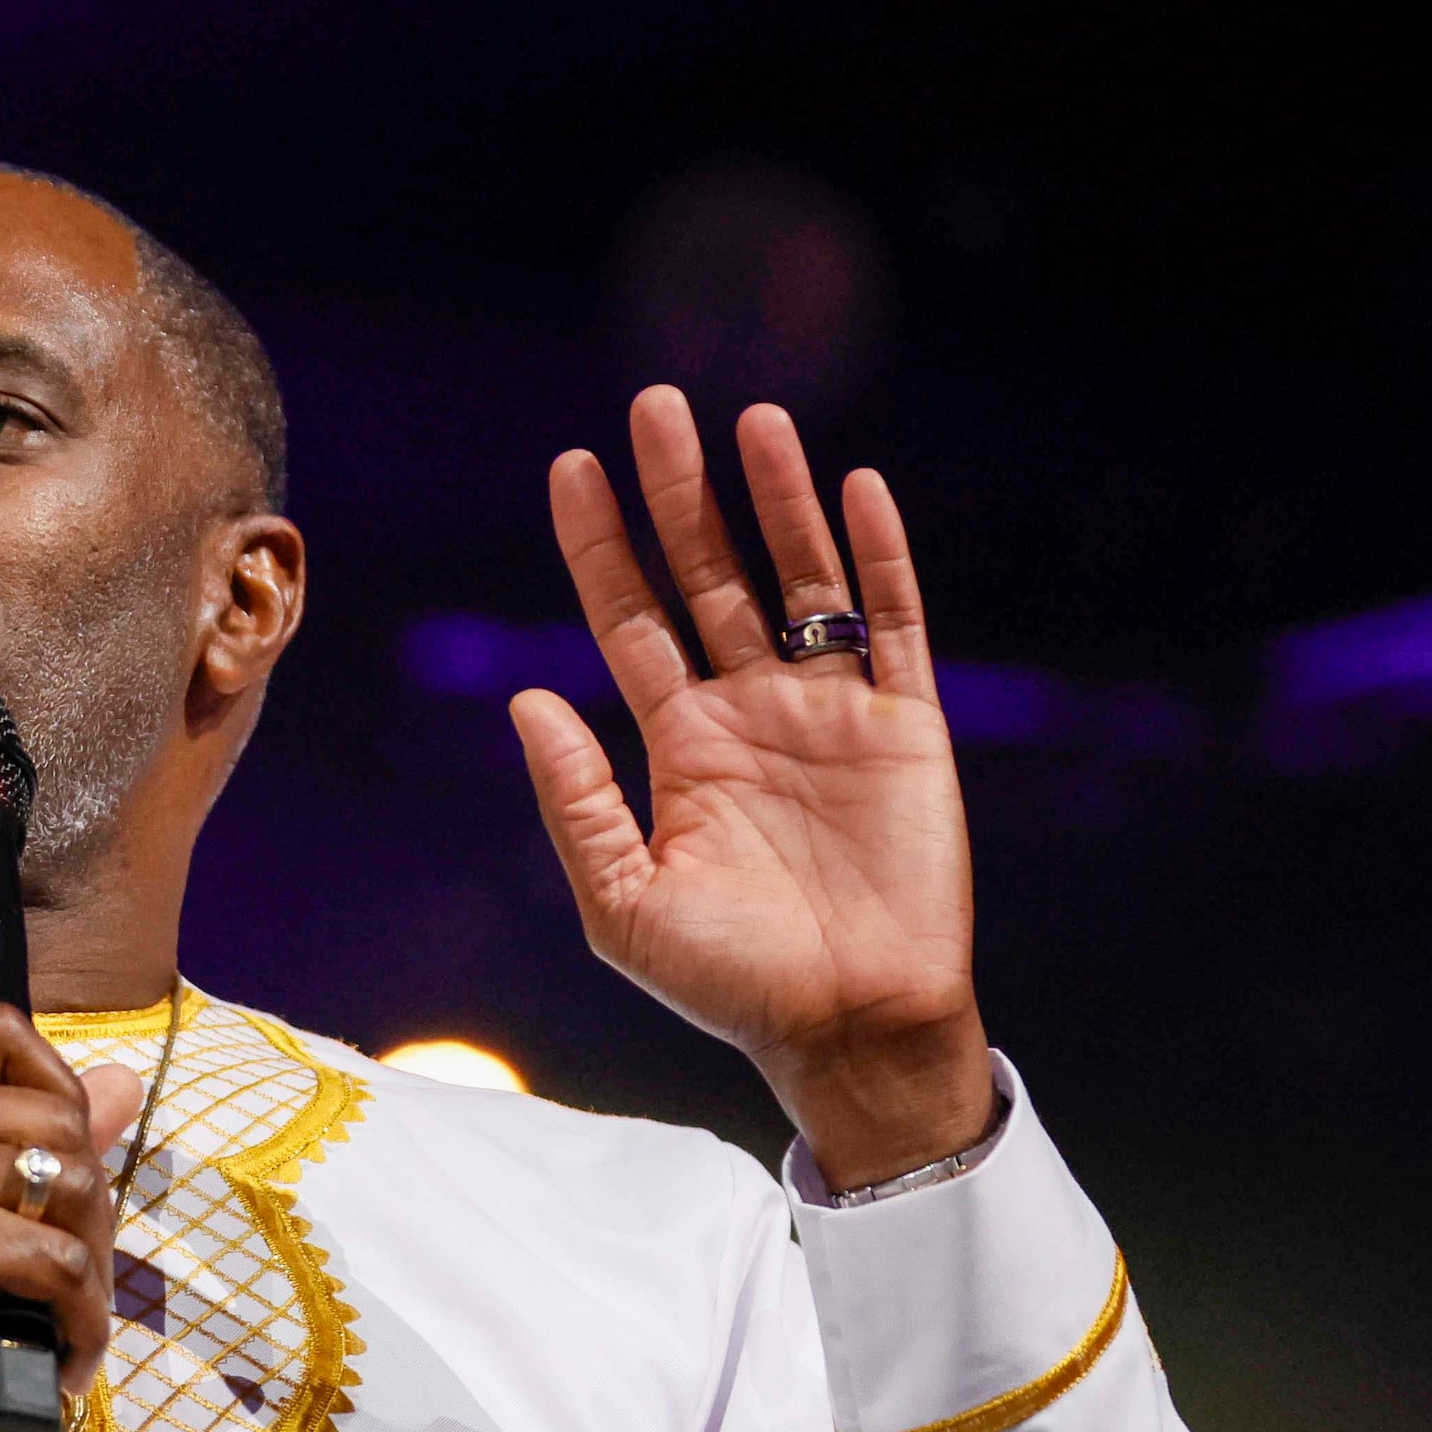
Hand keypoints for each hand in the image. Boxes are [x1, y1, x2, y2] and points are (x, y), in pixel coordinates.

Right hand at [0, 1006, 148, 1431]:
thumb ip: (21, 1145)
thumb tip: (126, 1082)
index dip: (56, 1093)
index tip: (51, 1178)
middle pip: (54, 1115)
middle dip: (86, 1205)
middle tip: (62, 1282)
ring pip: (72, 1183)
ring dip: (89, 1266)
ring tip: (57, 1320)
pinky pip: (64, 1265)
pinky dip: (82, 1326)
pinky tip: (58, 1365)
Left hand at [515, 386, 996, 1189]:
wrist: (850, 1027)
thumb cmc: (731, 983)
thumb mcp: (625, 902)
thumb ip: (576, 801)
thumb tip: (526, 698)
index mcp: (680, 745)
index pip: (630, 619)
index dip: (601, 544)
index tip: (573, 467)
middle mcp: (751, 711)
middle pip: (709, 574)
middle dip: (682, 492)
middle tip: (657, 404)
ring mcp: (830, 713)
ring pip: (801, 580)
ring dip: (777, 500)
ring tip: (752, 419)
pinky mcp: (906, 729)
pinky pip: (894, 625)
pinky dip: (878, 556)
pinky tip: (854, 487)